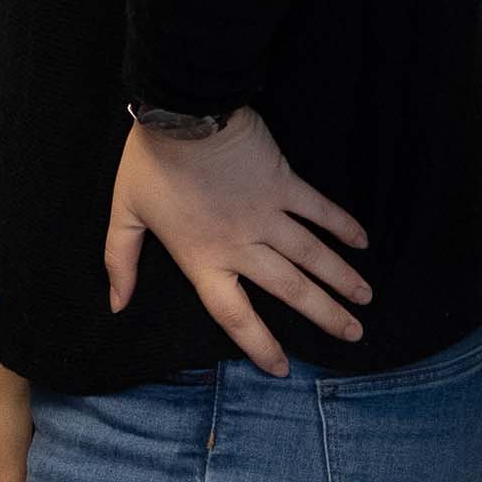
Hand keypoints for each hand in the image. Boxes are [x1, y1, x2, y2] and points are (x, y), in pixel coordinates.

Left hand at [104, 107, 370, 378]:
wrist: (181, 113)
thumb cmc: (150, 165)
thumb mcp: (125, 214)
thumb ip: (121, 262)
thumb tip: (116, 304)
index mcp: (204, 259)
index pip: (236, 315)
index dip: (259, 344)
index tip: (282, 368)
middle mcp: (242, 244)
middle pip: (290, 290)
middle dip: (325, 315)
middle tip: (353, 335)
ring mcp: (267, 214)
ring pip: (313, 255)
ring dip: (342, 278)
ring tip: (365, 299)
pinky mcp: (283, 182)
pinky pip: (319, 209)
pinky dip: (342, 225)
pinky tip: (363, 241)